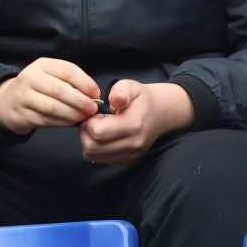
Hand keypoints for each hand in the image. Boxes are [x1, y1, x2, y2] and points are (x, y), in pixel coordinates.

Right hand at [0, 57, 99, 135]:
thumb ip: (71, 83)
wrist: (8, 102)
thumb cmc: (39, 89)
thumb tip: (93, 96)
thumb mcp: (52, 77)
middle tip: (92, 109)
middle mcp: (30, 78)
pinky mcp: (21, 114)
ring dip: (72, 114)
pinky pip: (46, 120)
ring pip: (52, 107)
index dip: (85, 83)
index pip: (67, 70)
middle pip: (59, 89)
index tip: (96, 94)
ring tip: (83, 117)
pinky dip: (62, 122)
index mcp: (42, 65)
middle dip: (80, 101)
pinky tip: (71, 122)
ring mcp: (23, 97)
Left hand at [79, 80, 194, 164]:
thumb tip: (115, 99)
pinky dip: (95, 149)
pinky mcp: (127, 160)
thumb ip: (120, 91)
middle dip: (85, 132)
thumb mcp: (131, 87)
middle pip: (92, 147)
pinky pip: (100, 159)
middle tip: (92, 121)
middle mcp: (133, 144)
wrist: (161, 113)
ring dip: (88, 141)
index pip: (97, 132)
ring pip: (93, 156)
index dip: (89, 121)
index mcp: (133, 125)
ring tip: (97, 128)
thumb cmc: (141, 98)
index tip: (95, 114)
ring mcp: (131, 154)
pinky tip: (103, 136)